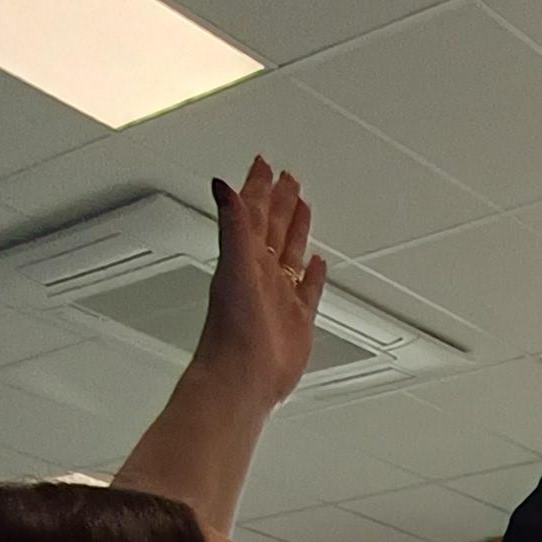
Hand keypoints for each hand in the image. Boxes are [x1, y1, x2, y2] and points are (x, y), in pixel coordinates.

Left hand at [201, 158, 327, 406]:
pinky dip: (314, 274)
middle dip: (279, 201)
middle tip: (287, 178)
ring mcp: (279, 295)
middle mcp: (261, 272)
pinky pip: (308, 289)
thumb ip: (232, 224)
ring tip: (302, 206)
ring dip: (296, 229)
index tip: (264, 164)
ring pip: (291, 253)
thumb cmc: (233, 331)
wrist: (243, 378)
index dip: (258, 187)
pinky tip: (318, 263)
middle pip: (274, 227)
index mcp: (245, 256)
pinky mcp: (297, 319)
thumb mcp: (233, 267)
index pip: (253, 212)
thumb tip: (222, 185)